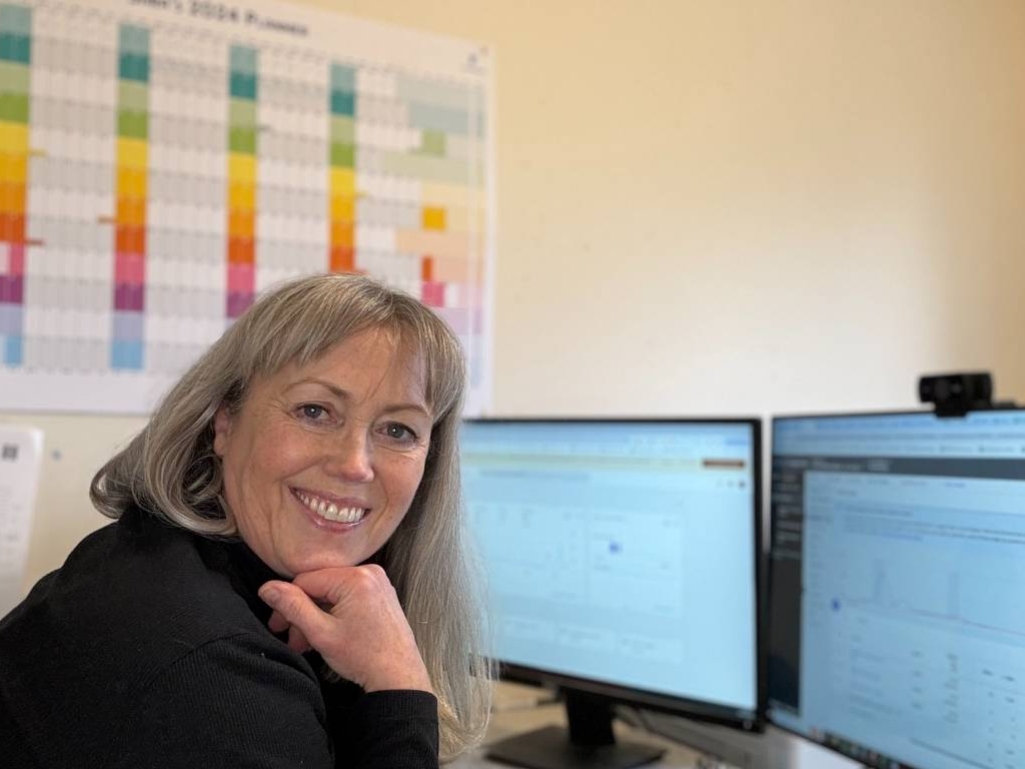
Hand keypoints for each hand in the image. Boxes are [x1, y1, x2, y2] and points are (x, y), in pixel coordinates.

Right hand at [258, 565, 433, 693]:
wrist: (399, 676)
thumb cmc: (363, 657)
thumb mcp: (321, 633)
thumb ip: (293, 607)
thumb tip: (267, 588)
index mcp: (355, 578)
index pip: (305, 581)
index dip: (286, 604)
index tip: (278, 627)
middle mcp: (369, 572)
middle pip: (319, 586)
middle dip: (302, 614)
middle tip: (292, 640)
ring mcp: (377, 582)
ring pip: (332, 593)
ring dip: (316, 616)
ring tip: (306, 643)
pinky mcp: (380, 593)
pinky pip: (347, 596)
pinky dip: (333, 613)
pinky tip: (325, 635)